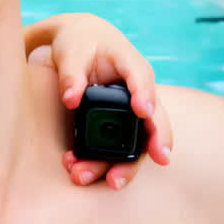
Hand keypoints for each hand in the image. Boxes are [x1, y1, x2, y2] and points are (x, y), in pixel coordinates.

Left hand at [28, 13, 173, 189]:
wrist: (82, 43)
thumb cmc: (80, 43)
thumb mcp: (72, 51)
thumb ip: (71, 73)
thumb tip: (71, 99)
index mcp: (133, 66)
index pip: (143, 80)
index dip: (145, 96)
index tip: (143, 112)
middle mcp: (141, 93)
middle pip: (152, 122)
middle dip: (149, 146)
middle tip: (132, 167)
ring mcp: (134, 113)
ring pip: (137, 144)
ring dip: (120, 165)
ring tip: (96, 180)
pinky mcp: (121, 126)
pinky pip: (119, 148)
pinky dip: (103, 162)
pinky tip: (79, 171)